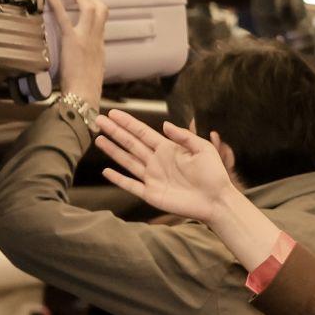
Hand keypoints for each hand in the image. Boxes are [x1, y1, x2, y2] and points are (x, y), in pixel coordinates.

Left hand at [50, 0, 106, 102]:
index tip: (86, 1)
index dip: (95, 7)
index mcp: (101, 45)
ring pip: (89, 7)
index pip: (102, 20)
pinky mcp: (72, 41)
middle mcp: (96, 38)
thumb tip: (83, 57)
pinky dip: (57, 3)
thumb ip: (90, 59)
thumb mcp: (93, 70)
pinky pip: (65, 18)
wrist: (84, 95)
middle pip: (100, 8)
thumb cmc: (87, 89)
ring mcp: (86, 38)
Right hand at [94, 110, 237, 225]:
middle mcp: (157, 161)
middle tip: (98, 120)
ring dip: (113, 151)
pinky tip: (106, 172)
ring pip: (127, 161)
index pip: (142, 132)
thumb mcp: (203, 149)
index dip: (127, 122)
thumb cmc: (214, 174)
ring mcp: (152, 178)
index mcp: (167, 149)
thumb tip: (164, 124)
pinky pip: (131, 185)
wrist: (216, 201)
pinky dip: (119, 179)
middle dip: (114, 132)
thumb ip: (183, 136)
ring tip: (98, 139)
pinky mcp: (151, 194)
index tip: (113, 113)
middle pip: (130, 143)